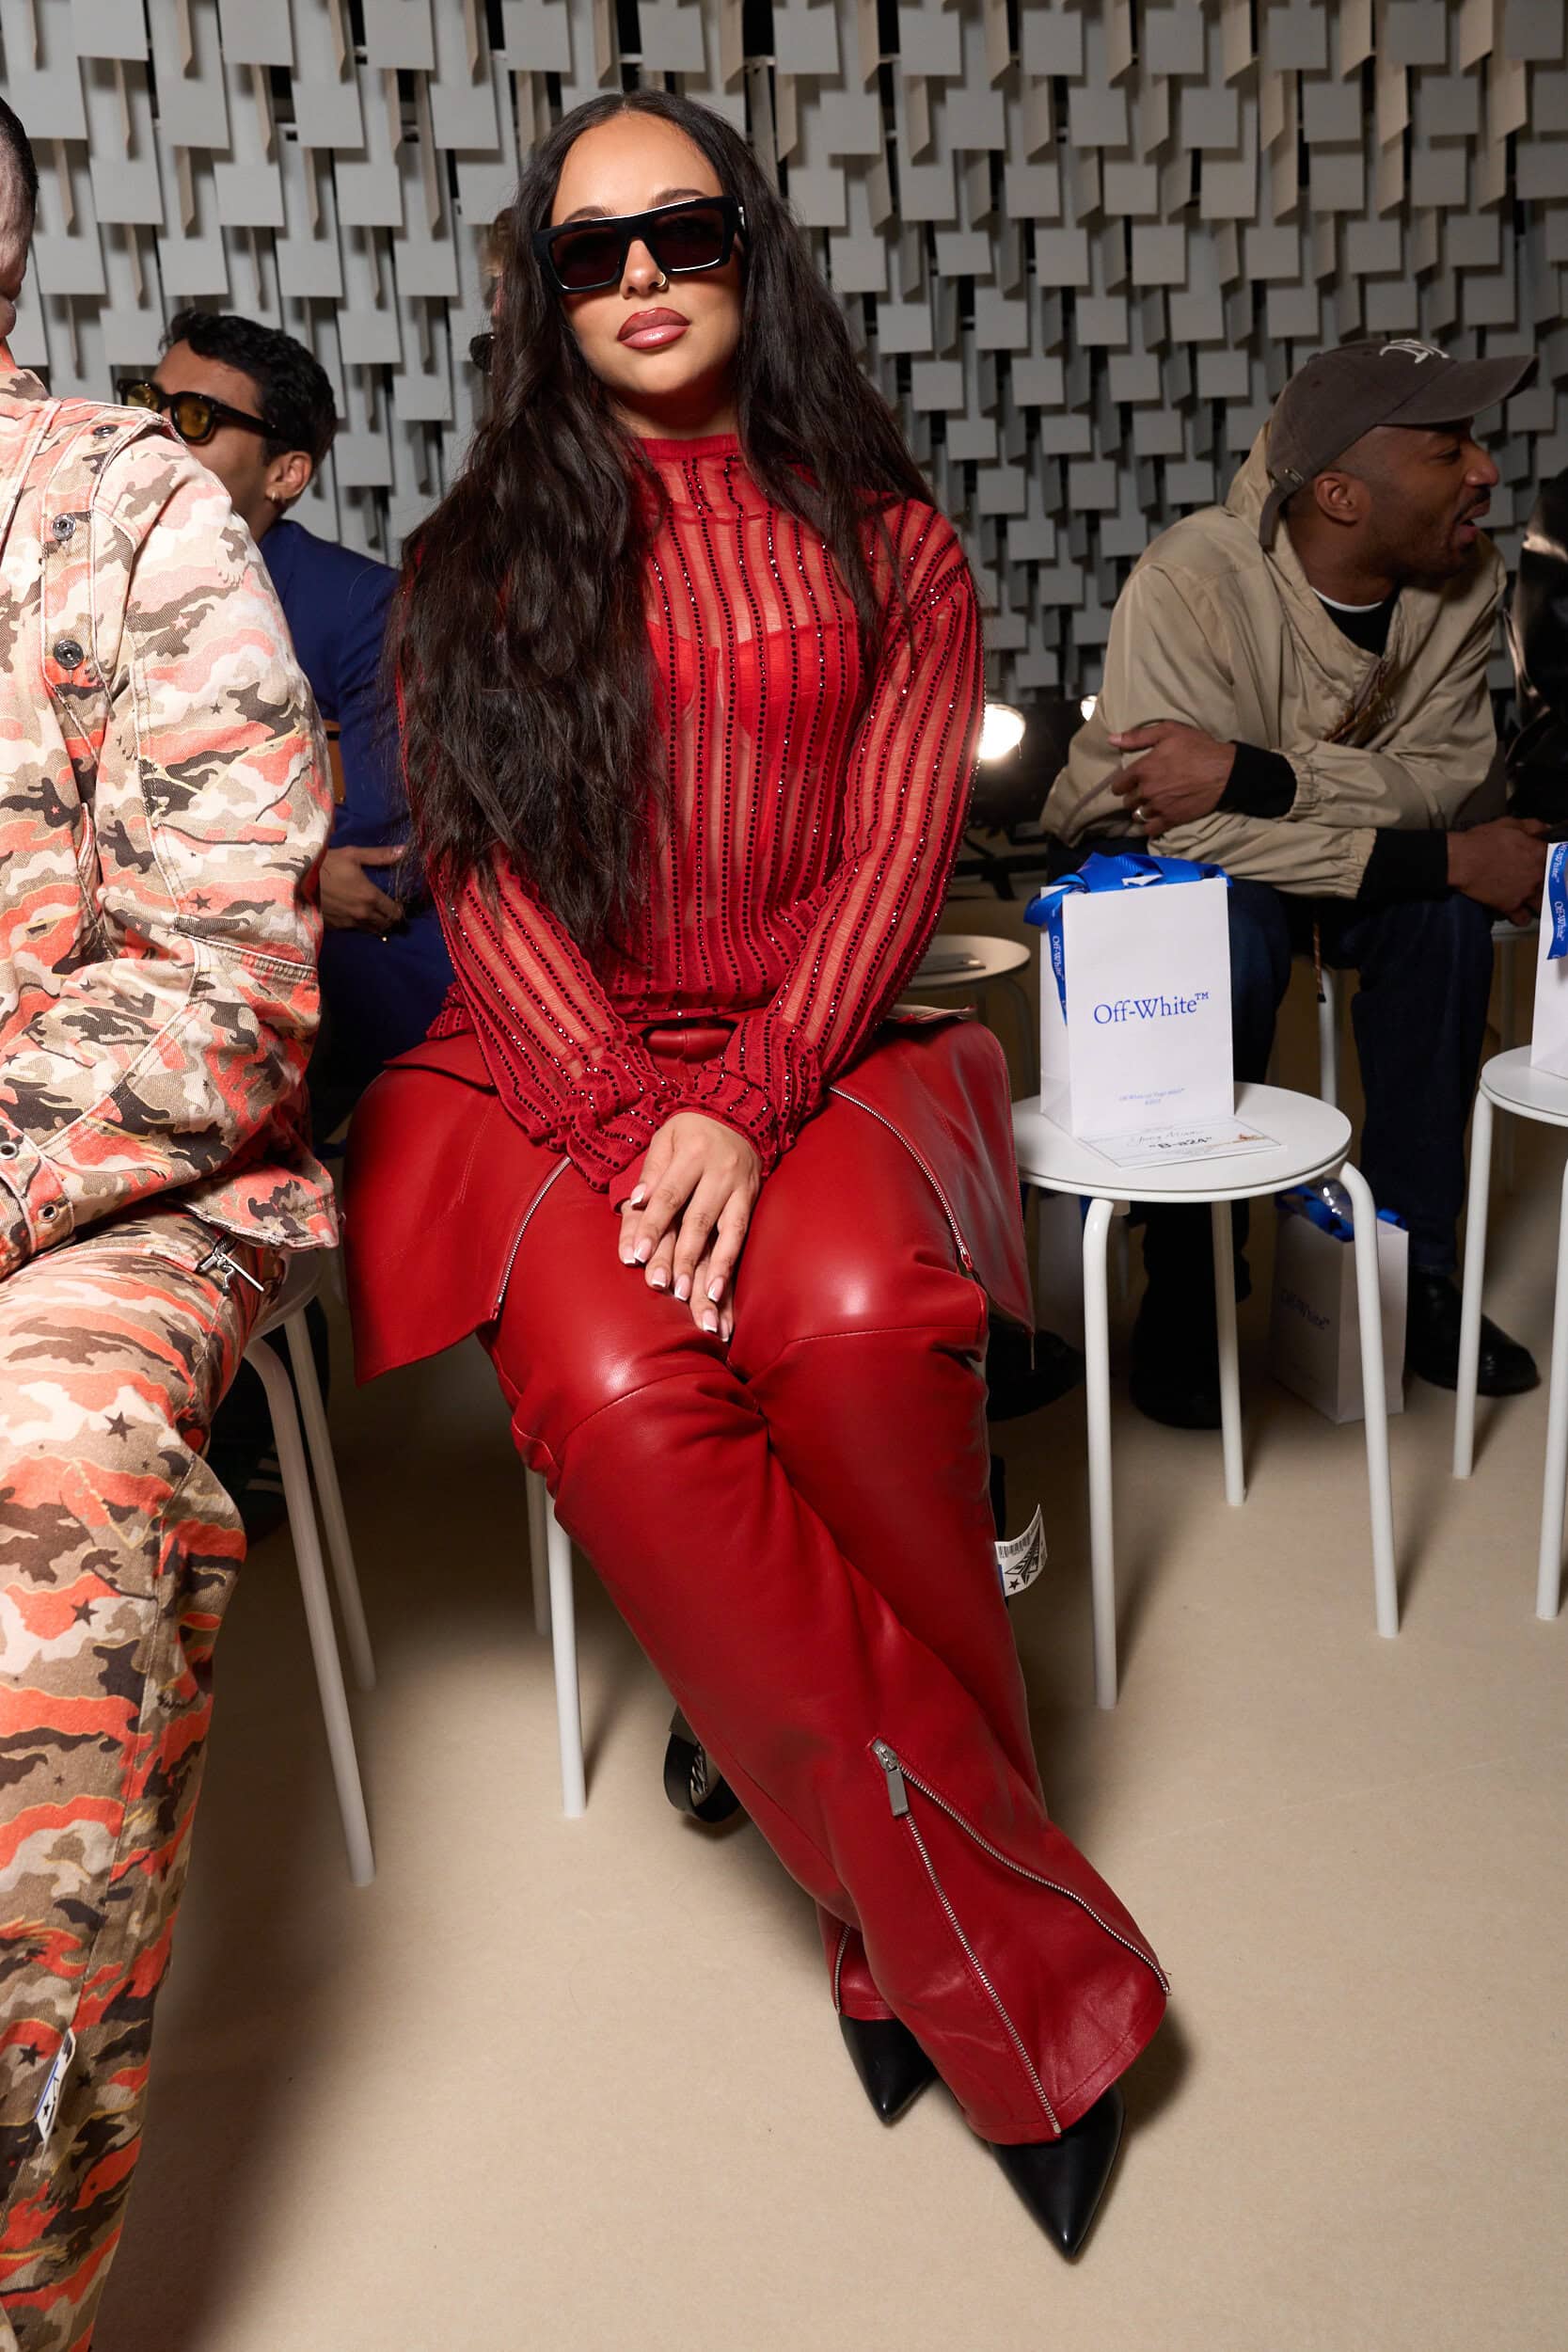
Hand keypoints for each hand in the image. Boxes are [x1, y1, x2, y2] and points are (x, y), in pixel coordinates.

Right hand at [320, 844, 403, 933]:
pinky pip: (354, 930)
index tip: (398, 904)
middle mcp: (362, 914)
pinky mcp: (336, 927)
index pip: (395, 912)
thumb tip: (404, 850)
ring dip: (377, 924)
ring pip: (371, 930)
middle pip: (385, 924)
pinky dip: (359, 925)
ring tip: (376, 915)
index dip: (399, 910)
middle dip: (390, 918)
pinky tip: (356, 916)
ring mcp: (349, 923)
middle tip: (389, 910)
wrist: (297, 878)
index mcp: (370, 897)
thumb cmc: (326, 863)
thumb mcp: (353, 855)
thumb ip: (380, 856)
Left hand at [618, 1113, 761, 1339]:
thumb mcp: (665, 1140)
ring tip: (694, 1300)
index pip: (669, 1195)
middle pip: (696, 1220)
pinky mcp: (750, 1201)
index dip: (652, 1226)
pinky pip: (740, 1237)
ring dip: (707, 1269)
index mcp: (693, 1153)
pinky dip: (727, 1264)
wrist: (738, 1114)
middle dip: (678, 1256)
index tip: (637, 1256)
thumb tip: (636, 1202)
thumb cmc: (690, 1132)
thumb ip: (651, 1173)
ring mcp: (739, 1188)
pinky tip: (716, 1291)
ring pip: (723, 1233)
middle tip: (661, 1286)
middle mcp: (720, 1172)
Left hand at [1108, 722, 1234, 838]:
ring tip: (1150, 805)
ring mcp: (1158, 807)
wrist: (1224, 771)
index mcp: (1143, 769)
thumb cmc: (1198, 748)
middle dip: (1133, 796)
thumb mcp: (1169, 731)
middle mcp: (1147, 791)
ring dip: (1141, 811)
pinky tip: (1154, 820)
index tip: (1128, 783)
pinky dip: (1149, 826)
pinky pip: (1150, 829)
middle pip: (1128, 801)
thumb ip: (1138, 737)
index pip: (1119, 785)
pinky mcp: (1171, 819)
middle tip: (1143, 792)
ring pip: (1138, 815)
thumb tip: (1112, 739)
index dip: (1122, 784)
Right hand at [1446, 818, 1550, 922]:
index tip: (1548, 861)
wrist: (1462, 860)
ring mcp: (1526, 892)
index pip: (1559, 859)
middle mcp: (1538, 875)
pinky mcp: (1510, 906)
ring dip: (1539, 902)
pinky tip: (1519, 912)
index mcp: (1540, 853)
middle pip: (1554, 885)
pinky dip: (1522, 917)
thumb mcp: (1510, 824)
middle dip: (1548, 883)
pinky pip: (1523, 918)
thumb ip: (1533, 826)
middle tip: (1537, 880)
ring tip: (1533, 899)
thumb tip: (1546, 829)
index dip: (1554, 861)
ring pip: (1543, 904)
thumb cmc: (1484, 840)